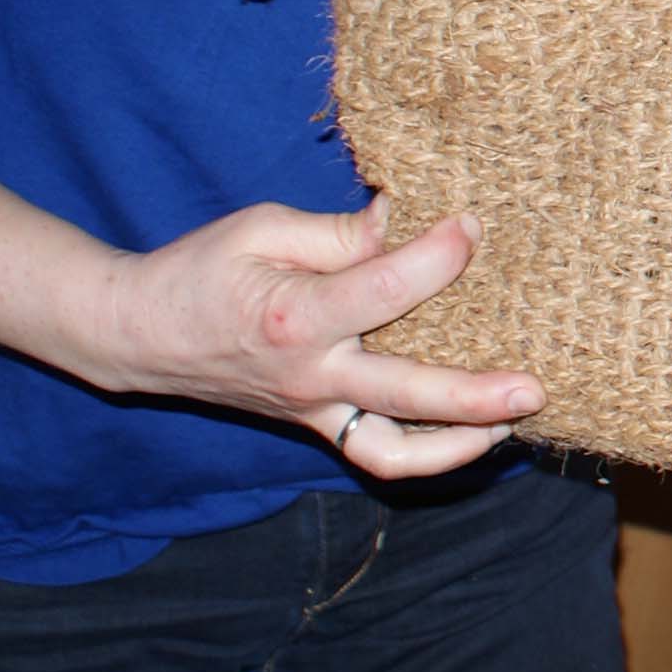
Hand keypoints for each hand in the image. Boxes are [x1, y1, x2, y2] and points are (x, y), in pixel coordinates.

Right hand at [71, 200, 542, 480]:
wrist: (138, 334)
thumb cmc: (202, 269)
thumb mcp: (261, 229)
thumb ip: (337, 232)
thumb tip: (403, 218)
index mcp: (294, 316)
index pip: (383, 290)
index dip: (437, 256)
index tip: (472, 224)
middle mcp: (309, 375)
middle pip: (404, 395)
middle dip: (474, 397)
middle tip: (533, 387)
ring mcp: (313, 410)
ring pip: (393, 451)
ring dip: (459, 444)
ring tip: (514, 422)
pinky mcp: (315, 425)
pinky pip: (376, 452)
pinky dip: (427, 451)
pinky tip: (475, 433)